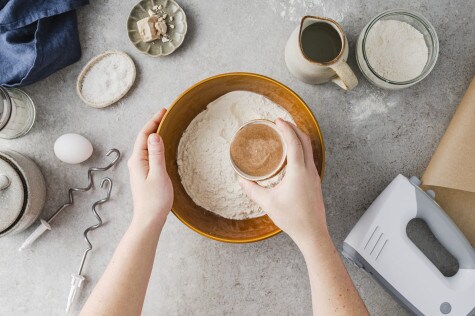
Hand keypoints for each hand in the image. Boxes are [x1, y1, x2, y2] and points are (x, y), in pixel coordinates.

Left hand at [128, 109, 173, 229]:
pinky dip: (157, 145)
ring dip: (155, 134)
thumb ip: (156, 154)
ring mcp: (140, 169)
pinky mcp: (145, 174)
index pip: (144, 134)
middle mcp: (136, 162)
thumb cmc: (155, 200)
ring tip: (166, 124)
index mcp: (138, 160)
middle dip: (155, 124)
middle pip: (144, 138)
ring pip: (147, 146)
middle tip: (167, 114)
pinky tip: (163, 145)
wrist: (149, 219)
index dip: (154, 121)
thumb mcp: (158, 175)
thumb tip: (154, 135)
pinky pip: (150, 153)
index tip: (164, 110)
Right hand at [239, 118, 327, 248]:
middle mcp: (309, 171)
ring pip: (310, 150)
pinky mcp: (316, 183)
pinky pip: (310, 159)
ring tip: (287, 135)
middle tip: (282, 123)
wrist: (313, 233)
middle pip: (305, 141)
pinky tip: (293, 156)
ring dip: (299, 138)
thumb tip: (241, 180)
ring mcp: (315, 176)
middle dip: (294, 128)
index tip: (278, 120)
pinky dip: (302, 150)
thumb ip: (253, 190)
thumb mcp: (268, 203)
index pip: (294, 143)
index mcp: (298, 171)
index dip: (286, 129)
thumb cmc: (292, 219)